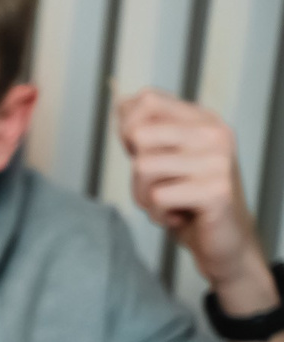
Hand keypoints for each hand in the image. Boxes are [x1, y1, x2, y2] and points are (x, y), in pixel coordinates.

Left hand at [116, 89, 269, 310]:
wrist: (221, 242)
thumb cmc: (185, 199)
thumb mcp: (163, 159)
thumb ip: (144, 131)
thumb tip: (120, 101)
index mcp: (203, 119)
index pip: (147, 99)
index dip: (127, 127)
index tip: (139, 152)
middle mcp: (214, 134)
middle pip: (139, 135)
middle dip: (134, 169)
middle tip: (157, 185)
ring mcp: (218, 161)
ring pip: (142, 168)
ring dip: (143, 196)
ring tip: (168, 203)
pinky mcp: (216, 192)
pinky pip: (156, 197)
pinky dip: (156, 215)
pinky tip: (178, 217)